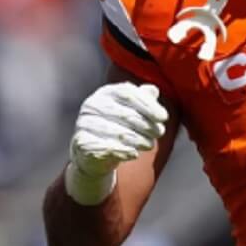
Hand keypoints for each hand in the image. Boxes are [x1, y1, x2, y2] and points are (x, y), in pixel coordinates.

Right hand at [66, 82, 168, 203]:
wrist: (95, 154)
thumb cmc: (117, 127)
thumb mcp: (131, 110)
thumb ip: (142, 99)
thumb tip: (153, 90)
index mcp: (105, 93)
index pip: (128, 93)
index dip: (148, 105)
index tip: (163, 117)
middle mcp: (92, 105)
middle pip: (126, 114)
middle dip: (147, 125)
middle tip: (159, 133)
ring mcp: (84, 124)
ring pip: (118, 133)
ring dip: (139, 140)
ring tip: (149, 145)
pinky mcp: (82, 143)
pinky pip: (107, 148)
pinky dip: (124, 152)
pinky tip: (134, 154)